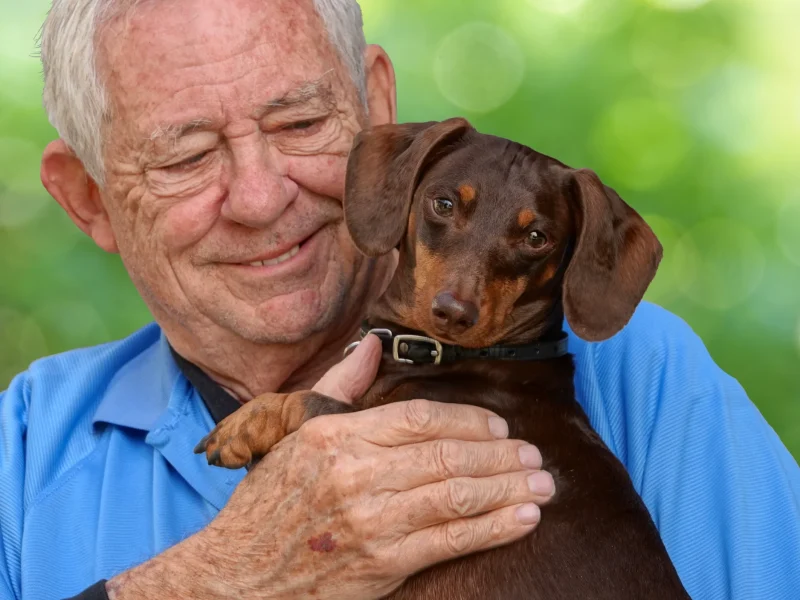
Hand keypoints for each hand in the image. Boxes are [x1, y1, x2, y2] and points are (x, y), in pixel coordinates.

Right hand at [106, 336, 554, 599]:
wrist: (235, 577)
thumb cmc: (268, 502)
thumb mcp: (295, 433)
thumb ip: (340, 386)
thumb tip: (372, 344)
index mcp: (335, 436)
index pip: (418, 417)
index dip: (468, 420)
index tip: (499, 425)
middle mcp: (354, 473)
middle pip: (446, 456)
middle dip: (500, 455)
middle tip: (535, 455)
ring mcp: (369, 520)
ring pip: (455, 496)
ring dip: (508, 489)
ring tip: (544, 485)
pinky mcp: (380, 564)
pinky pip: (448, 541)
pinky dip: (492, 529)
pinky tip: (523, 519)